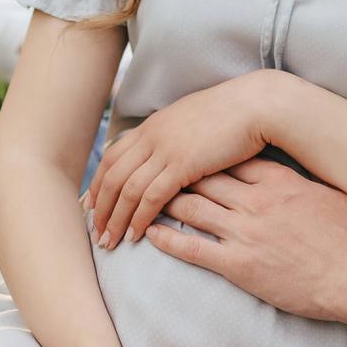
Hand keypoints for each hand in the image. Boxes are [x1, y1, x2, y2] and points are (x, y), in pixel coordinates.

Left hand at [86, 72, 289, 248]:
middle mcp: (152, 135)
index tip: (91, 206)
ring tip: (110, 242)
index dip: (98, 184)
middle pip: (112, 175)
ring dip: (115, 218)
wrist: (256, 104)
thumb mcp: (191, 119)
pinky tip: (136, 234)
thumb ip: (172, 135)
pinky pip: (151, 196)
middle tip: (95, 232)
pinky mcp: (183, 163)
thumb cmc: (232, 114)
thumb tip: (163, 151)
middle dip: (100, 207)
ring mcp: (166, 148)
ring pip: (127, 189)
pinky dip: (140, 217)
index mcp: (153, 125)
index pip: (112, 157)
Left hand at [146, 160, 346, 320]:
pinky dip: (168, 239)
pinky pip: (193, 248)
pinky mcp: (237, 265)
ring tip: (144, 198)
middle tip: (156, 168)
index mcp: (278, 181)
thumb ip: (303, 183)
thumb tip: (294, 177)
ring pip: (193, 208)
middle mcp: (256, 201)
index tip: (192, 152)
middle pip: (206, 178)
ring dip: (165, 201)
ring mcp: (244, 232)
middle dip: (179, 172)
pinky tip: (150, 232)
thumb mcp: (330, 195)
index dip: (209, 155)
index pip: (234, 160)